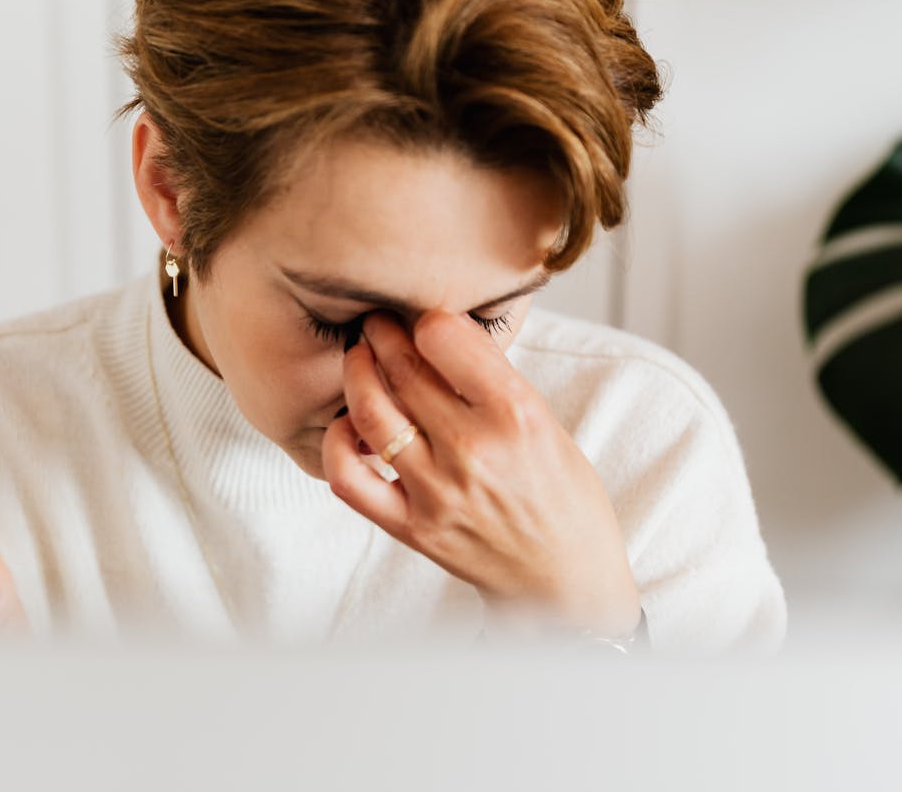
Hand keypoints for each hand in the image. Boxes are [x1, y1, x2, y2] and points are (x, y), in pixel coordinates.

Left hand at [321, 309, 639, 637]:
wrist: (565, 582)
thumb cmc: (561, 497)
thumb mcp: (547, 423)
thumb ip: (491, 381)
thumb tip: (436, 334)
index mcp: (516, 413)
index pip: (443, 336)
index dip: (425, 319)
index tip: (421, 319)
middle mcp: (473, 448)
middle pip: (401, 368)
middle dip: (380, 334)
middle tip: (377, 324)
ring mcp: (437, 491)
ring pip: (369, 412)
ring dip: (356, 375)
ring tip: (360, 360)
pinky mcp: (412, 527)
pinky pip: (348, 478)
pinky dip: (336, 443)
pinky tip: (348, 426)